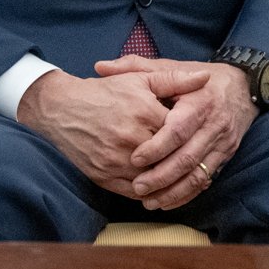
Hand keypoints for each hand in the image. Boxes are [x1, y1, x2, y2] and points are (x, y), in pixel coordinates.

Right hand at [16, 65, 204, 198]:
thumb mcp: (140, 79)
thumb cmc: (104, 92)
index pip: (180, 130)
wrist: (62, 109)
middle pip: (168, 156)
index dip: (190, 133)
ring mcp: (116, 160)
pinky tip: (160, 186)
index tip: (198, 134)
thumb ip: (175, 79)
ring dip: (168, 179)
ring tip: (183, 176)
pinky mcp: (104, 176)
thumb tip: (206, 77)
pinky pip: (134, 192)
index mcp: (143, 111)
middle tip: (196, 159)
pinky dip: (150, 192)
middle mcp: (131, 137)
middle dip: (182, 158)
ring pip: (154, 177)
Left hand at [95, 56, 258, 211]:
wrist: (245, 87)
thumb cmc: (202, 78)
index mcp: (199, 100)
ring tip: (148, 200)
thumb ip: (136, 67)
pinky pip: (206, 180)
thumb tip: (100, 67)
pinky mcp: (226, 156)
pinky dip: (186, 194)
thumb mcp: (172, 67)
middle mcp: (214, 124)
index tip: (134, 158)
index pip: (178, 129)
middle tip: (137, 187)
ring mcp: (222, 143)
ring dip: (172, 191)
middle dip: (161, 176)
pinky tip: (167, 201)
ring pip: (198, 174)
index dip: (156, 147)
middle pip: (187, 157)